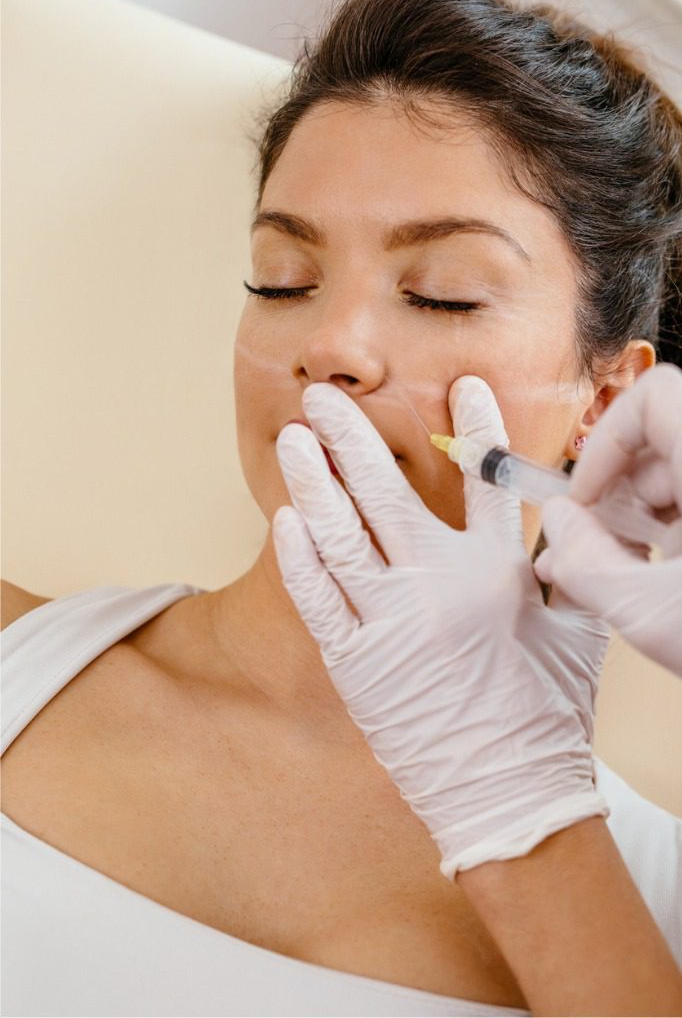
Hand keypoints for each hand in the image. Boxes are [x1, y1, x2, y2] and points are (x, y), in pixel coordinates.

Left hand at [273, 377, 608, 877]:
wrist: (506, 794)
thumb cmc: (546, 716)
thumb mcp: (576, 635)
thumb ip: (567, 570)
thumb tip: (570, 521)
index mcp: (499, 574)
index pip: (487, 481)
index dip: (473, 427)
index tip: (457, 386)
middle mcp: (440, 587)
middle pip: (385, 492)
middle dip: (350, 436)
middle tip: (325, 399)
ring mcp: (391, 624)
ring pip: (338, 534)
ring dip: (310, 481)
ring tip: (293, 442)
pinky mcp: (356, 663)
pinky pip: (315, 596)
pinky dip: (298, 554)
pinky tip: (286, 519)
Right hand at [535, 364, 681, 675]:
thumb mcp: (650, 612)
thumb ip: (585, 562)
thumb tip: (556, 524)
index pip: (652, 399)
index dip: (605, 443)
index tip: (584, 499)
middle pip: (662, 446)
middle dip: (615, 498)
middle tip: (587, 552)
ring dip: (642, 525)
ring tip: (620, 579)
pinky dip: (674, 540)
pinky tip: (656, 586)